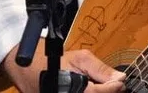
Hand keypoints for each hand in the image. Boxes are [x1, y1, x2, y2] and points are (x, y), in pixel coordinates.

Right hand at [3, 46, 125, 92]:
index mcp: (73, 89)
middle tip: (115, 85)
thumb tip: (120, 77)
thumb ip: (100, 68)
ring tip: (104, 87)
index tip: (122, 82)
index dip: (114, 88)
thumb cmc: (51, 59)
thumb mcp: (79, 58)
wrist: (26, 67)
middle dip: (108, 92)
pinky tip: (91, 89)